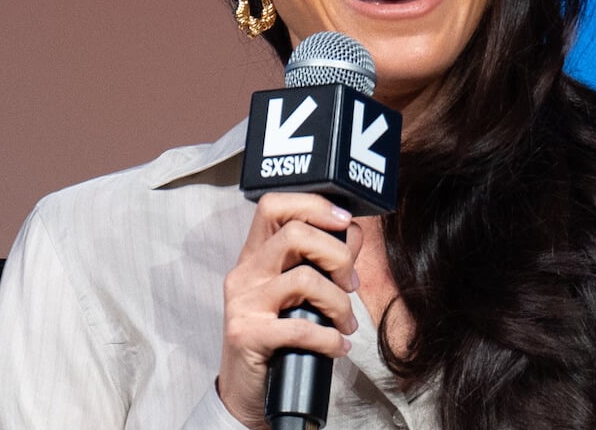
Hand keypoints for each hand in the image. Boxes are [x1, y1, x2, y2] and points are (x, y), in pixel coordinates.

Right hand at [217, 193, 362, 428]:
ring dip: (339, 303)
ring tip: (346, 322)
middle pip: (295, 233)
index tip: (344, 222)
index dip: (314, 205)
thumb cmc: (276, 337)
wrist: (246, 390)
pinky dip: (330, 339)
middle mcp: (245, 272)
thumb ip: (321, 259)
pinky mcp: (246, 334)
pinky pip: (301, 328)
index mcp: (255, 255)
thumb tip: (352, 232)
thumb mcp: (296, 293)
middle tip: (350, 285)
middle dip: (338, 256)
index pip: (274, 206)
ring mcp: (242, 302)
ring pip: (304, 279)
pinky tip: (337, 346)